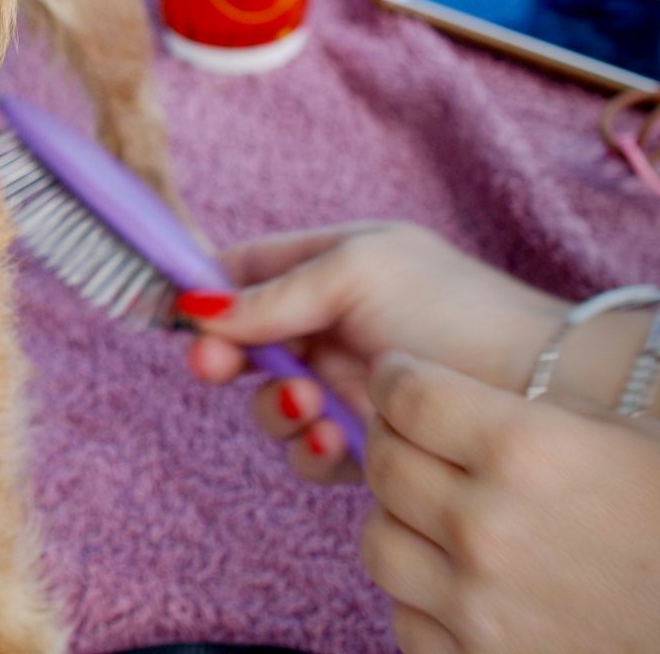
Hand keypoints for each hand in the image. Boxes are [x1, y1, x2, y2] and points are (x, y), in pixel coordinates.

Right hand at [182, 222, 562, 480]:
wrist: (541, 387)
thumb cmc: (454, 311)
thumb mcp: (357, 275)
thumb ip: (273, 293)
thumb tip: (194, 308)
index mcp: (333, 263)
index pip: (245, 270)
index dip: (204, 291)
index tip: (171, 312)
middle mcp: (334, 323)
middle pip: (243, 343)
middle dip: (225, 357)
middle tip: (215, 368)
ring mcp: (348, 383)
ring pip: (269, 402)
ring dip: (273, 407)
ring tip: (305, 408)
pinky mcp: (365, 440)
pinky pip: (308, 449)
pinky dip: (309, 446)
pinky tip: (333, 439)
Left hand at [360, 352, 659, 652]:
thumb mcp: (626, 439)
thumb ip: (528, 414)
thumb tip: (441, 391)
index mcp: (529, 451)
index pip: (409, 395)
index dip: (395, 377)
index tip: (397, 376)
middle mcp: (490, 526)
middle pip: (385, 463)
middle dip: (392, 439)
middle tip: (412, 437)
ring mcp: (480, 603)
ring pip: (380, 540)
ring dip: (399, 518)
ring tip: (434, 511)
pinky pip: (406, 617)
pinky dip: (422, 594)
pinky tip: (461, 579)